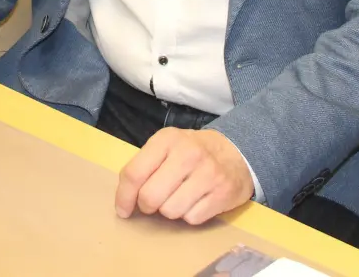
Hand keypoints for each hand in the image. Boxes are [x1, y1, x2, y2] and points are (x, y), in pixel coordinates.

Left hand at [114, 127, 253, 224]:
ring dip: (169, 211)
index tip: (123, 210)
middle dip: (147, 206)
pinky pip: (192, 219)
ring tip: (177, 198)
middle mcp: (188, 154)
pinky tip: (195, 201)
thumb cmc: (192, 152)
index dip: (124, 197)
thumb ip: (144, 166)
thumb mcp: (166, 147)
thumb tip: (124, 201)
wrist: (236, 152)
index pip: (134, 174)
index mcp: (167, 140)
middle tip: (153, 203)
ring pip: (170, 211)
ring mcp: (208, 174)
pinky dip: (189, 215)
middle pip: (150, 197)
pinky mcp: (222, 194)